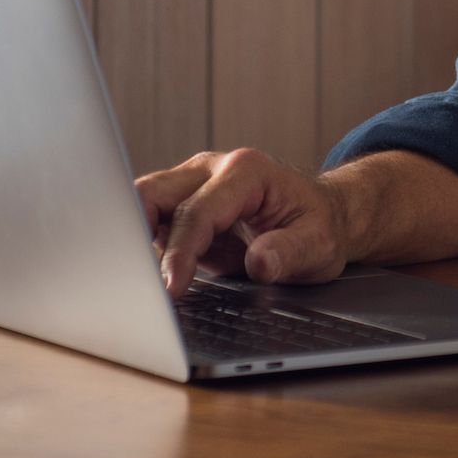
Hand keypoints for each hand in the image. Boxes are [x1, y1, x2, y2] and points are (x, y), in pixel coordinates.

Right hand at [135, 148, 355, 297]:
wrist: (325, 215)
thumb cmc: (321, 225)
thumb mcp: (319, 244)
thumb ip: (290, 252)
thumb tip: (260, 262)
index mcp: (246, 172)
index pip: (196, 212)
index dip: (179, 253)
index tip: (171, 288)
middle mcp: (213, 169)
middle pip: (151, 193)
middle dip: (133, 233)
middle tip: (133, 279)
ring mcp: (195, 185)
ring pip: (143, 204)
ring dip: (138, 242)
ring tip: (141, 283)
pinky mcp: (186, 206)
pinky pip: (154, 223)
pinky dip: (147, 248)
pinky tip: (154, 277)